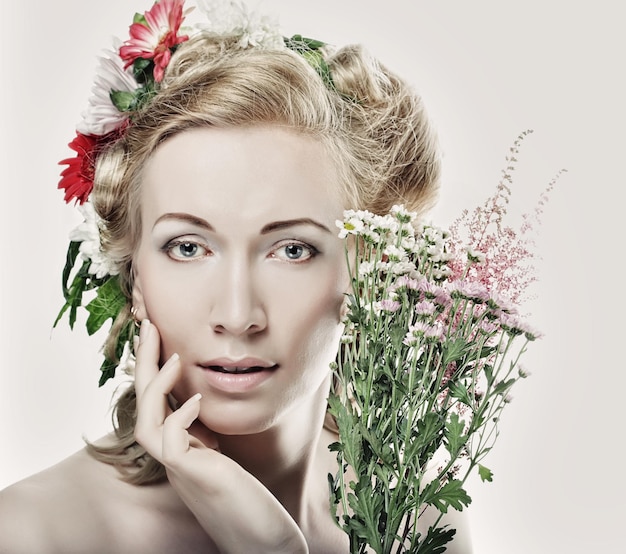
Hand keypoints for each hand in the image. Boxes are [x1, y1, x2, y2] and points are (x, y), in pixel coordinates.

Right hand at [133, 319, 307, 553]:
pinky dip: (180, 416)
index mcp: (181, 451)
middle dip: (145, 364)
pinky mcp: (196, 477)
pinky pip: (171, 443)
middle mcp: (174, 460)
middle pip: (144, 407)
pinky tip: (197, 400)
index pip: (157, 404)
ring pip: (146, 424)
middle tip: (149, 326)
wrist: (263, 542)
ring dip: (155, 386)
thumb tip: (206, 405)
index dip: (155, 371)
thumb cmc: (251, 501)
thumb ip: (211, 435)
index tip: (162, 338)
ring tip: (171, 355)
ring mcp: (182, 470)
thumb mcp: (227, 458)